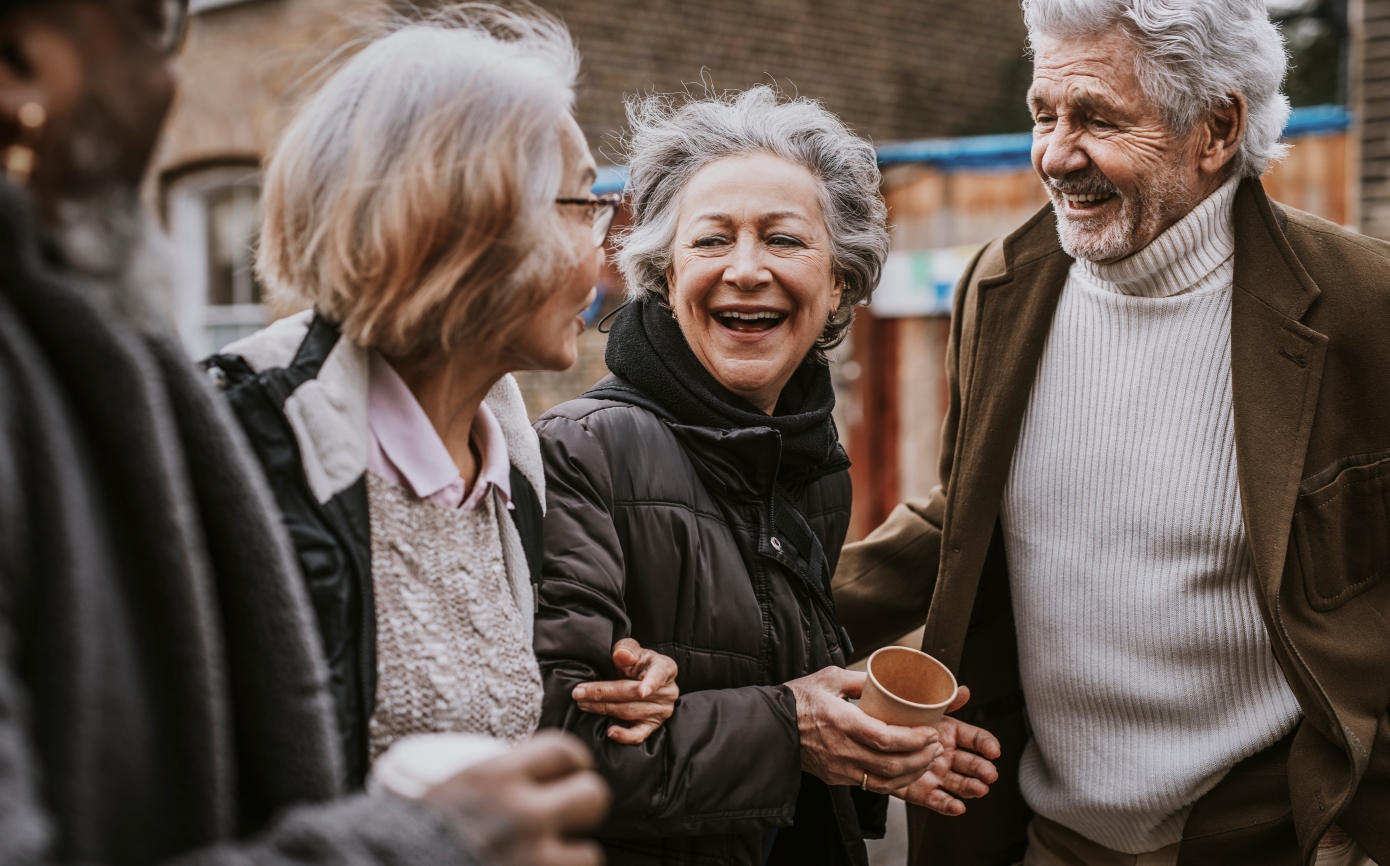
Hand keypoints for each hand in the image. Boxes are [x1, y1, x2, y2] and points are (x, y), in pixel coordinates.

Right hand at [422, 732, 609, 865]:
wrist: (384, 865)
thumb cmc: (410, 829)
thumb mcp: (449, 784)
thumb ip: (493, 775)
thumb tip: (528, 768)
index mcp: (492, 779)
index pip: (562, 750)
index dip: (573, 760)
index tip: (571, 769)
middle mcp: (516, 817)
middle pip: (592, 796)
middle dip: (583, 804)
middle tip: (569, 812)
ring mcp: (527, 860)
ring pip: (589, 855)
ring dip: (573, 857)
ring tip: (553, 854)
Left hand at [571, 638, 679, 743]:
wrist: (642, 677)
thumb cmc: (636, 661)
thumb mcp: (632, 649)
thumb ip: (626, 649)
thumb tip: (622, 655)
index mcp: (665, 668)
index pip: (658, 675)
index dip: (651, 683)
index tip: (642, 692)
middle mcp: (667, 691)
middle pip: (633, 694)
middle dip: (604, 693)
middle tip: (579, 693)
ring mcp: (661, 711)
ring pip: (630, 712)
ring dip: (604, 709)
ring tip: (583, 704)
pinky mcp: (652, 725)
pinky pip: (639, 734)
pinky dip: (624, 735)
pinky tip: (610, 731)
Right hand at [786, 666, 942, 793]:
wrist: (770, 726)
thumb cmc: (798, 699)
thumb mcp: (829, 678)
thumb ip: (861, 679)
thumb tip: (889, 679)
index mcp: (841, 721)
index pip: (886, 738)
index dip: (914, 739)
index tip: (931, 731)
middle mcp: (841, 749)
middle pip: (891, 765)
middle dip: (921, 757)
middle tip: (936, 745)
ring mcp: (839, 768)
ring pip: (885, 782)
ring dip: (912, 772)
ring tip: (927, 758)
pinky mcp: (836, 778)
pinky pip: (871, 786)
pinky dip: (894, 782)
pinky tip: (907, 771)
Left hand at [893, 687, 1000, 815]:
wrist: (873, 741)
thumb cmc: (899, 721)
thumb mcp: (920, 708)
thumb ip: (942, 701)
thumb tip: (963, 691)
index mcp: (951, 734)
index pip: (976, 739)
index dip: (987, 744)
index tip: (994, 751)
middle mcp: (948, 755)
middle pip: (972, 764)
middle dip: (983, 769)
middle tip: (989, 774)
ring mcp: (937, 774)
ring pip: (959, 784)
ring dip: (971, 788)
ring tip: (979, 789)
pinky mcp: (923, 791)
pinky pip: (937, 801)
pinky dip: (948, 806)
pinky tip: (958, 807)